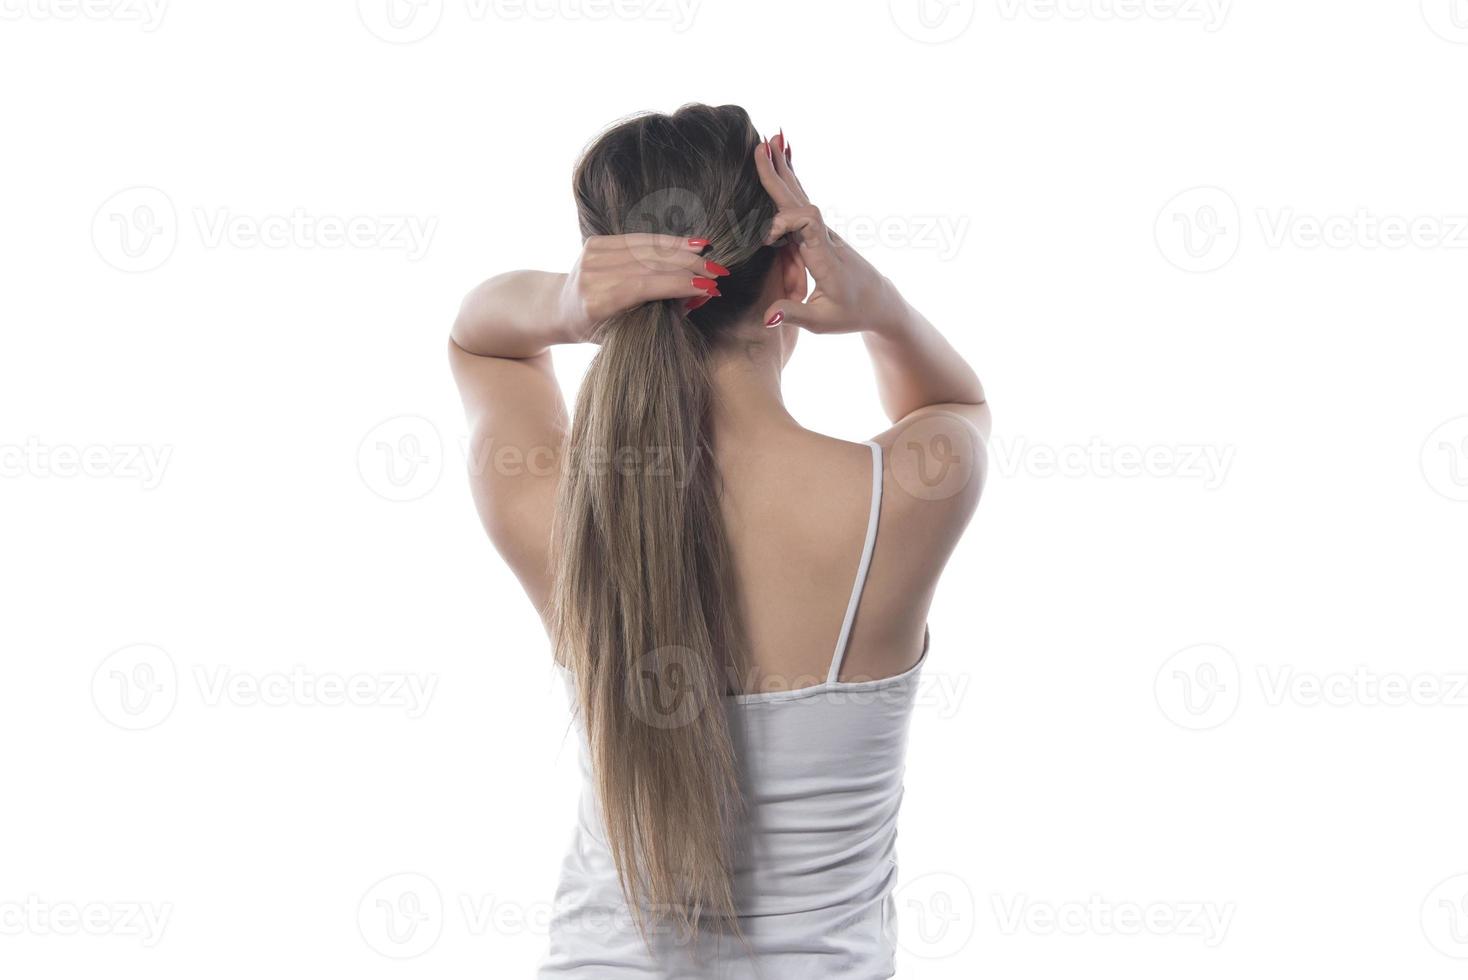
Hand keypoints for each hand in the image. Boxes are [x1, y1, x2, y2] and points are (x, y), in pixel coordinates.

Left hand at [558, 234, 727, 338]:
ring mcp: (592, 255)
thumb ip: (659, 315)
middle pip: (649, 264)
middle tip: (718, 273)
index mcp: (596, 303)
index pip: (645, 286)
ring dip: (683, 251)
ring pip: (647, 248)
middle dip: (688, 267)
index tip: (710, 288)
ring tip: (710, 256)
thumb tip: (699, 297)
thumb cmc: (596, 329)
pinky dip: (667, 242)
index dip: (679, 285)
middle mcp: (593, 275)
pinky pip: (640, 239)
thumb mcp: (625, 332)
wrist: (559, 307)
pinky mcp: (596, 242)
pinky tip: (691, 244)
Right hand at [755, 134, 908, 334]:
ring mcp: (824, 234)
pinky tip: (782, 166)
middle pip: (801, 200)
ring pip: (801, 197)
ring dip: (783, 172)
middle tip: (760, 147)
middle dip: (779, 176)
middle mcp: (826, 239)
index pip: (807, 223)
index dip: (784, 221)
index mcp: (826, 258)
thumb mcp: (822, 323)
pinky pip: (802, 205)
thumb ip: (793, 315)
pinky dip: (789, 185)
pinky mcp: (820, 234)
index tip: (765, 239)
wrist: (880, 303)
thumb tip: (767, 317)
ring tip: (768, 144)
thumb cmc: (852, 313)